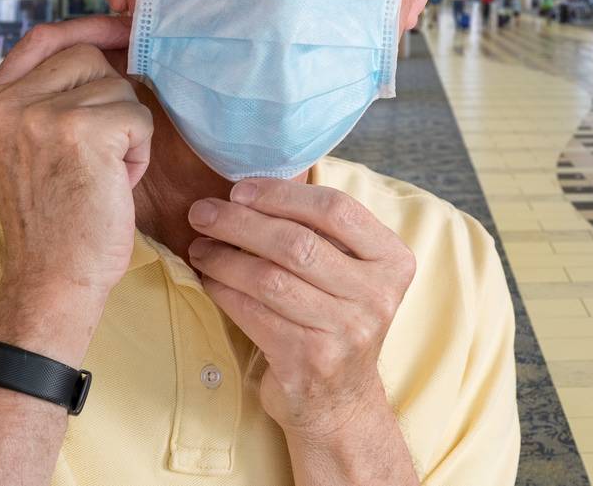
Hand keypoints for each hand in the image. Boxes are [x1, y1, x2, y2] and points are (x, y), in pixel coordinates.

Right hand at [0, 17, 152, 317]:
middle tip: (95, 155)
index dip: (87, 29)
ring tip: (99, 174)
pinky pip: (139, 117)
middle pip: (88, 57)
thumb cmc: (55, 218)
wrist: (52, 279)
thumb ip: (47, 96)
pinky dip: (139, 153)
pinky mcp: (82, 131)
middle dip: (109, 101)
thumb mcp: (30, 146)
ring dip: (126, 131)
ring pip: (119, 87)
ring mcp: (41, 115)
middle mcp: (6, 103)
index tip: (122, 32)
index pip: (43, 38)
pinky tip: (114, 185)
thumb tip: (106, 41)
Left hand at [186, 179, 416, 440]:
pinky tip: (208, 278)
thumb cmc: (336, 321)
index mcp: (393, 261)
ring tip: (200, 245)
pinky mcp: (309, 360)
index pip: (337, 209)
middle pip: (298, 243)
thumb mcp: (352, 274)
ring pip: (270, 279)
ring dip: (224, 257)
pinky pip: (253, 313)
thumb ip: (324, 234)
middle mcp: (377, 295)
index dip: (282, 194)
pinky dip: (223, 290)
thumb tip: (251, 189)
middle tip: (203, 212)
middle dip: (241, 222)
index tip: (240, 189)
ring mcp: (346, 332)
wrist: (340, 402)